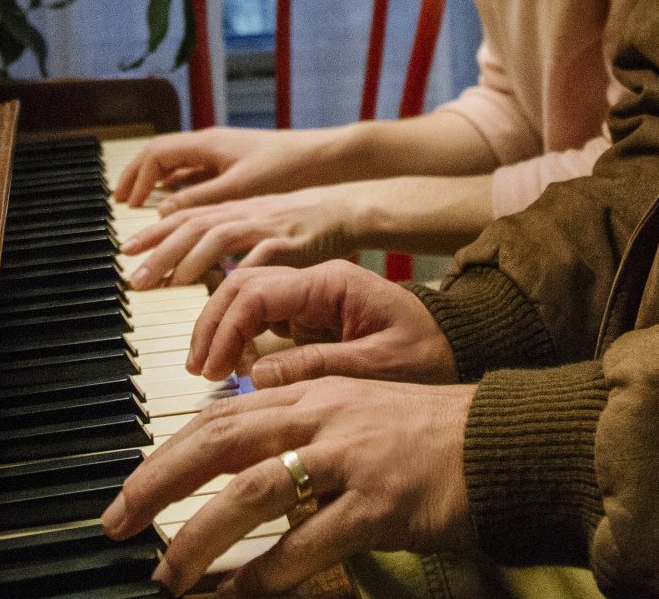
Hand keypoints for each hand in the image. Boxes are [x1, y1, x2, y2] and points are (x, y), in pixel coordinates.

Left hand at [101, 375, 474, 595]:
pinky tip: (239, 594)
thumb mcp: (358, 412)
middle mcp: (324, 417)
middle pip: (219, 442)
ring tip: (168, 575)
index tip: (132, 489)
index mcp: (314, 393)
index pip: (221, 416)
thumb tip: (243, 464)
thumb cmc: (431, 434)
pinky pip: (306, 544)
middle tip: (118, 524)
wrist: (502, 442)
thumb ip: (303, 428)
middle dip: (158, 484)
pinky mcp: (378, 504)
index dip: (167, 453)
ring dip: (200, 538)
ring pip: (252, 493)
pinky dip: (265, 574)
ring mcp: (350, 459)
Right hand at [112, 126, 336, 210]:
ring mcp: (225, 156)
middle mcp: (213, 146)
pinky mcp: (239, 169)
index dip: (137, 177)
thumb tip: (160, 212)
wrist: (330, 160)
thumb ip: (199, 199)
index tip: (127, 204)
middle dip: (139, 179)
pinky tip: (182, 213)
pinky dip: (182, 192)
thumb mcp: (241, 188)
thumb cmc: (289, 169)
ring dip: (159, 187)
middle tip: (121, 201)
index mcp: (209, 144)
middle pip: (162, 157)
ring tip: (145, 211)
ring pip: (180, 168)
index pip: (157, 153)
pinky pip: (199, 177)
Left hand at [122, 185, 365, 289]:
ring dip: (193, 260)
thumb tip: (194, 270)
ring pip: (222, 236)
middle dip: (162, 252)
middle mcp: (246, 213)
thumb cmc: (301, 223)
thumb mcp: (258, 223)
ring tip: (171, 283)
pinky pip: (264, 255)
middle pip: (196, 227)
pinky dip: (245, 268)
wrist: (347, 207)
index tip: (126, 250)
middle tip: (135, 280)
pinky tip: (228, 285)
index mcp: (235, 208)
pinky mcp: (294, 243)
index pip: (187, 215)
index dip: (155, 232)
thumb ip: (227, 243)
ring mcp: (269, 227)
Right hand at [189, 262, 457, 386]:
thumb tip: (254, 376)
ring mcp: (311, 297)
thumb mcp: (377, 365)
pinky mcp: (311, 316)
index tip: (213, 369)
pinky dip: (240, 339)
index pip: (258, 291)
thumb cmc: (429, 352)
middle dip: (213, 325)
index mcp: (332, 282)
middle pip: (242, 286)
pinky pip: (263, 318)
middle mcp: (316, 282)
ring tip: (207, 370)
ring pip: (247, 298)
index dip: (227, 329)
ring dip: (221, 329)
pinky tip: (232, 367)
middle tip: (199, 369)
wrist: (459, 345)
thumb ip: (317, 367)